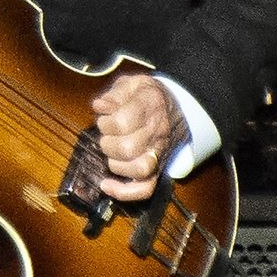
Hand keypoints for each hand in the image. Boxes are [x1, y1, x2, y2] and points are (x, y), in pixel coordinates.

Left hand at [90, 72, 187, 202]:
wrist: (177, 106)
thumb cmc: (148, 96)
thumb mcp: (132, 84)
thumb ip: (114, 94)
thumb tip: (100, 107)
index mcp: (150, 106)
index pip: (122, 122)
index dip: (106, 124)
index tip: (104, 120)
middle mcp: (157, 132)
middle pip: (127, 148)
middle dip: (107, 143)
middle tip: (107, 136)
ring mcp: (159, 153)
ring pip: (139, 169)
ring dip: (116, 164)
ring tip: (112, 153)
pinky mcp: (158, 169)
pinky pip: (145, 189)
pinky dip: (124, 192)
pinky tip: (107, 185)